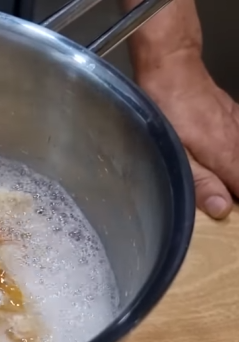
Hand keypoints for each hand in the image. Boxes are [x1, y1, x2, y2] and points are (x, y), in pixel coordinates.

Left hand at [136, 51, 237, 219]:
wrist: (173, 69)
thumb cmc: (167, 110)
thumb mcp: (174, 151)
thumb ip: (198, 180)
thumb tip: (221, 208)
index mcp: (226, 155)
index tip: (235, 215)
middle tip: (231, 198)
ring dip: (236, 170)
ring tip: (226, 181)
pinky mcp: (234, 115)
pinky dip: (237, 148)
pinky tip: (228, 155)